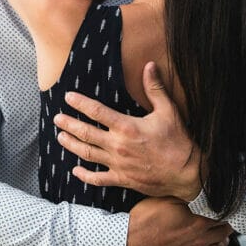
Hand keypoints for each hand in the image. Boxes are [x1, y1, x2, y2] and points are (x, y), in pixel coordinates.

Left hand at [53, 61, 204, 199]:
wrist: (188, 174)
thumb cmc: (179, 142)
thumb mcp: (169, 111)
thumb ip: (155, 88)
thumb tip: (149, 65)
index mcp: (126, 127)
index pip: (96, 112)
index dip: (80, 103)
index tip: (68, 97)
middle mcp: (118, 146)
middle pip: (85, 133)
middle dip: (69, 124)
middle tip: (57, 118)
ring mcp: (118, 164)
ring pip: (87, 154)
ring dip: (71, 145)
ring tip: (60, 137)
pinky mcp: (122, 179)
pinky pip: (99, 178)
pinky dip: (85, 175)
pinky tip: (76, 170)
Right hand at [126, 197, 232, 245]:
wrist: (130, 243)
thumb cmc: (145, 219)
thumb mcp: (166, 199)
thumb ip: (186, 197)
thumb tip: (201, 192)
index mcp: (198, 222)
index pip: (222, 216)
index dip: (226, 209)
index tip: (227, 205)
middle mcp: (200, 240)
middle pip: (223, 232)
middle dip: (227, 224)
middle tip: (226, 218)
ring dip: (224, 241)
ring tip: (223, 235)